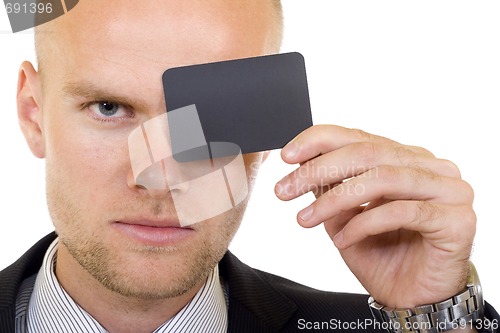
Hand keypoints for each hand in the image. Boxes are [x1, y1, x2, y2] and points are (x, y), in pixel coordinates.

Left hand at [275, 125, 474, 308]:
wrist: (412, 298)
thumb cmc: (382, 254)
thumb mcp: (344, 215)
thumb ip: (329, 187)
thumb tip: (299, 162)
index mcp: (404, 158)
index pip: (360, 136)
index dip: (320, 140)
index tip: (286, 156)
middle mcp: (429, 167)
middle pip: (367, 152)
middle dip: (318, 171)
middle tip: (284, 190)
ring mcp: (448, 190)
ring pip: (382, 178)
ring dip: (335, 199)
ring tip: (305, 220)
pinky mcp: (456, 219)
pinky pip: (402, 212)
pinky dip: (364, 224)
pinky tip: (342, 240)